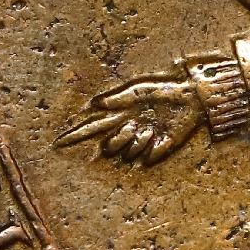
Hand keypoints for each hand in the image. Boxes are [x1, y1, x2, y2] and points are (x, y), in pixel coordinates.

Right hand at [55, 75, 204, 165]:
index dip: (76, 136)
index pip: (93, 127)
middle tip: (134, 126)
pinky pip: (148, 159)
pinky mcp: (159, 150)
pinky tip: (164, 136)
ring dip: (139, 141)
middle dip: (118, 140)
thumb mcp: (139, 90)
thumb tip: (96, 105)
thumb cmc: (165, 90)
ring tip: (153, 127)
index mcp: (121, 115)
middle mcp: (129, 131)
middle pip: (109, 148)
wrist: (192, 98)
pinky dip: (154, 148)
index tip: (57, 143)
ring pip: (128, 154)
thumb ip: (117, 98)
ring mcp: (143, 142)